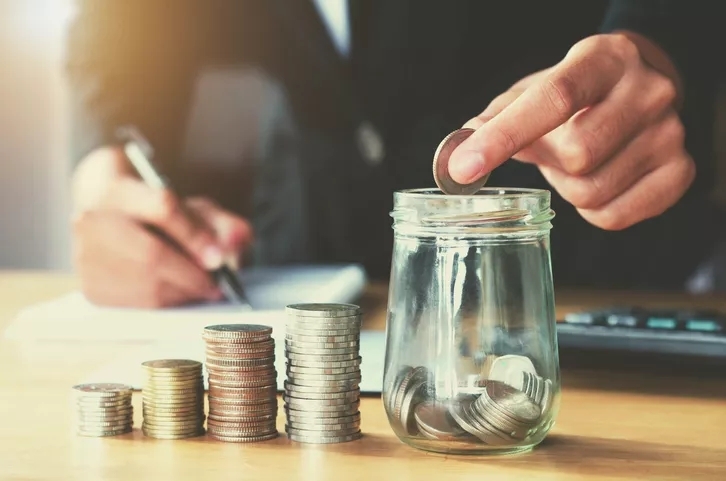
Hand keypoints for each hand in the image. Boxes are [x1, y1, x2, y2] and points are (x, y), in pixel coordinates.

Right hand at [71, 147, 252, 307]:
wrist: (107, 213)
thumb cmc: (157, 213)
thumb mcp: (193, 208)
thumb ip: (222, 223)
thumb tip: (239, 239)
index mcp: (120, 190)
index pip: (163, 209)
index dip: (195, 237)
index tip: (219, 259)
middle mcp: (93, 220)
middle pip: (152, 253)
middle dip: (193, 273)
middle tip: (216, 284)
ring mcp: (85, 255)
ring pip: (146, 283)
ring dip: (183, 291)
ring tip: (200, 288)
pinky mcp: (90, 286)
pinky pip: (137, 303)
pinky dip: (166, 302)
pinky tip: (176, 294)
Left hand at [449, 33, 692, 229]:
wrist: (640, 87)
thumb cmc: (577, 93)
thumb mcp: (533, 91)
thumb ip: (493, 120)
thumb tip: (456, 156)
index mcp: (603, 60)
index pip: (553, 100)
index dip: (504, 137)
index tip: (463, 168)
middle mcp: (647, 92)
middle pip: (577, 155)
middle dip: (547, 162)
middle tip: (548, 151)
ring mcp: (670, 133)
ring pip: (591, 192)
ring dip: (566, 188)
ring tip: (574, 163)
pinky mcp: (680, 172)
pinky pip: (613, 217)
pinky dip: (590, 210)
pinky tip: (596, 181)